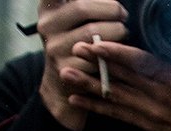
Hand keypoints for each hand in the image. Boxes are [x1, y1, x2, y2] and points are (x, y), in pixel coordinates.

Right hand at [35, 0, 128, 128]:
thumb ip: (87, 7)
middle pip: (82, 8)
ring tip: (123, 31)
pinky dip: (115, 52)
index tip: (103, 1)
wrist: (64, 81)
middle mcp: (47, 25)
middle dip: (111, 9)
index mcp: (48, 8)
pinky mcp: (68, 69)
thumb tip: (111, 3)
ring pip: (93, 33)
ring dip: (117, 30)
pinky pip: (98, 56)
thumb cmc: (77, 42)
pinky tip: (119, 50)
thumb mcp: (72, 19)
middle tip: (123, 15)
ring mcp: (55, 48)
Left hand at [61, 15, 170, 130]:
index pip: (140, 63)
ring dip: (88, 85)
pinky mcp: (147, 124)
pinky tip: (75, 100)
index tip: (96, 43)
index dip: (116, 53)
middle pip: (121, 77)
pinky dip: (95, 108)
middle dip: (95, 63)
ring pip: (114, 96)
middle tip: (72, 49)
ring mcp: (151, 112)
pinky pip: (116, 115)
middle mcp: (159, 95)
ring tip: (65, 73)